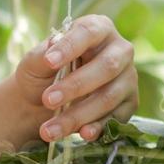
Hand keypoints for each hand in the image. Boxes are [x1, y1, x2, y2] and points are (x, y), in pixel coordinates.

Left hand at [11, 14, 138, 143]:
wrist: (42, 106)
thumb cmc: (42, 75)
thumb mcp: (33, 63)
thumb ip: (40, 56)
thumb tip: (51, 51)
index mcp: (97, 29)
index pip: (88, 32)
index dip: (70, 46)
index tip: (50, 61)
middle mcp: (119, 50)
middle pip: (106, 67)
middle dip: (75, 86)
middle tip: (48, 100)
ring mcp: (128, 78)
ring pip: (109, 97)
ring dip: (78, 115)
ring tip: (49, 129)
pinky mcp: (129, 104)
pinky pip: (116, 118)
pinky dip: (97, 128)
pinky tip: (82, 134)